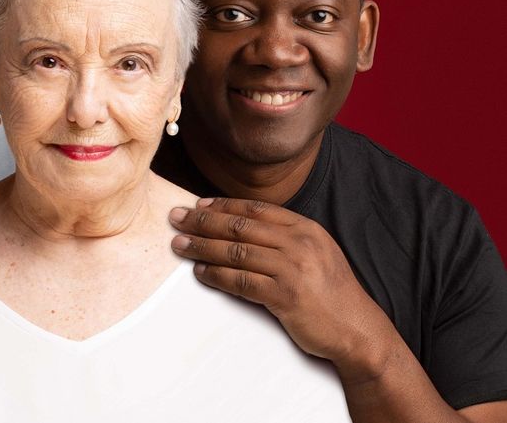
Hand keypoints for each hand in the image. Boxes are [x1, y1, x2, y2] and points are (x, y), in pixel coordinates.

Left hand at [169, 197, 394, 380]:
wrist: (358, 330)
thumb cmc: (331, 293)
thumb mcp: (316, 253)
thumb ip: (285, 238)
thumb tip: (241, 227)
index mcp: (306, 228)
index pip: (256, 208)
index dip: (223, 205)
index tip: (198, 204)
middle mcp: (299, 243)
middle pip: (240, 226)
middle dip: (203, 220)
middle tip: (176, 217)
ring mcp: (293, 269)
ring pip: (236, 251)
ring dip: (202, 247)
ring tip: (179, 245)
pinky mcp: (286, 296)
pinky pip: (242, 282)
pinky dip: (217, 276)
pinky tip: (200, 273)